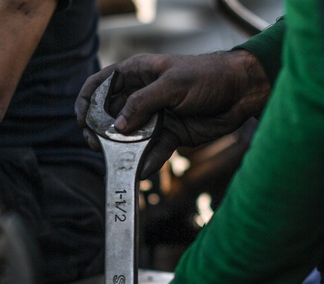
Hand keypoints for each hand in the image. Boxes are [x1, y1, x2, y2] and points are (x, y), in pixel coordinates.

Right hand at [76, 51, 269, 178]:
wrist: (242, 92)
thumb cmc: (209, 76)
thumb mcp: (172, 84)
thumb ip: (142, 103)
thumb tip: (118, 126)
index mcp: (137, 74)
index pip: (100, 85)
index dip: (86, 101)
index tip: (82, 119)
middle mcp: (141, 96)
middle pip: (108, 116)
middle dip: (100, 132)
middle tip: (98, 144)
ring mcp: (153, 117)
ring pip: (127, 138)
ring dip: (121, 150)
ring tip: (117, 160)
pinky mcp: (168, 135)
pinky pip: (151, 152)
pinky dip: (146, 162)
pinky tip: (141, 170)